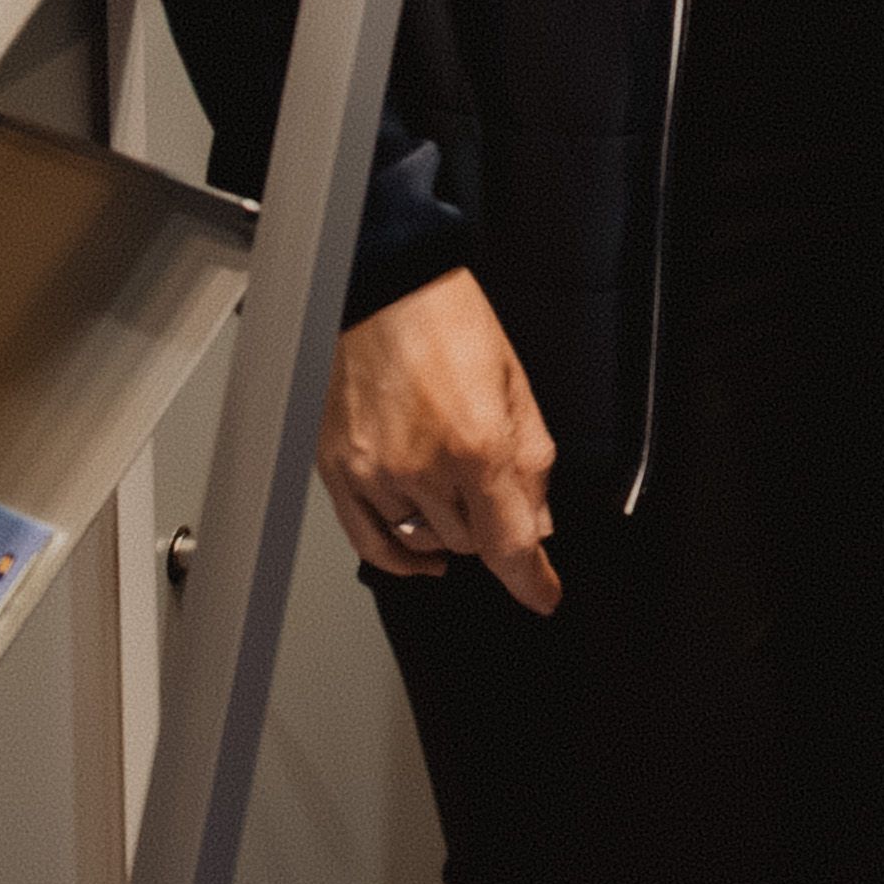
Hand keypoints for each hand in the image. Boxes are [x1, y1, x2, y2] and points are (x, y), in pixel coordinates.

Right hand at [319, 267, 562, 612]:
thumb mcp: (515, 385)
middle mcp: (422, 468)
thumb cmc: (447, 322)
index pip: (509, 543)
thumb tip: (537, 519)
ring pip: (425, 543)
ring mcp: (375, 474)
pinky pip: (370, 541)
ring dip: (448, 530)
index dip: (533, 580)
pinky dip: (399, 558)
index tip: (544, 594)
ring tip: (453, 491)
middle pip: (470, 542)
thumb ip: (532, 461)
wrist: (382, 288)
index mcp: (477, 444)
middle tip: (493, 489)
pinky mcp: (339, 472)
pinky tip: (418, 555)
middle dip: (491, 525)